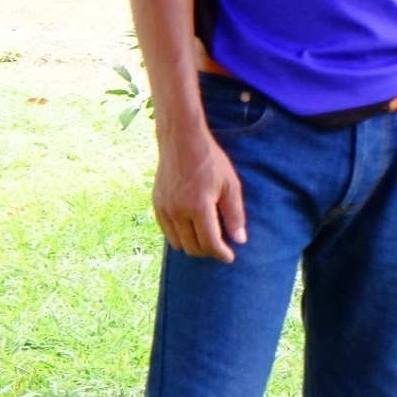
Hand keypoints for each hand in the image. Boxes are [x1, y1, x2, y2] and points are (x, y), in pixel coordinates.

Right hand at [153, 122, 247, 261]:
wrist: (182, 139)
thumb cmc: (210, 160)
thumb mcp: (230, 184)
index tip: (230, 256)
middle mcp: (178, 212)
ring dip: (193, 245)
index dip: (221, 254)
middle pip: (193, 247)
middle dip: (208, 251)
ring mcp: (165, 208)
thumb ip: (234, 214)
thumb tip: (239, 241)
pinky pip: (167, 231)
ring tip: (206, 237)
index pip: (210, 243)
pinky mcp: (156, 204)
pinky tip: (191, 227)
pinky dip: (179, 235)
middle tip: (220, 245)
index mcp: (199, 207)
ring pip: (178, 243)